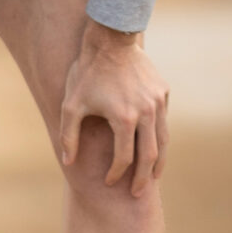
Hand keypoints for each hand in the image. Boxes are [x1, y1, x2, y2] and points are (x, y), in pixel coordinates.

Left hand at [58, 22, 169, 196]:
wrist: (112, 39)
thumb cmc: (87, 73)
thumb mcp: (71, 105)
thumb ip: (69, 136)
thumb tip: (68, 162)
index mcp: (124, 118)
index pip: (124, 158)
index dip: (116, 174)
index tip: (109, 181)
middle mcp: (146, 113)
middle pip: (149, 155)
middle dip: (143, 178)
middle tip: (137, 193)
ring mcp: (158, 102)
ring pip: (163, 140)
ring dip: (158, 161)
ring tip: (153, 176)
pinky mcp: (163, 92)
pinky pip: (163, 121)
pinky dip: (159, 137)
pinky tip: (153, 146)